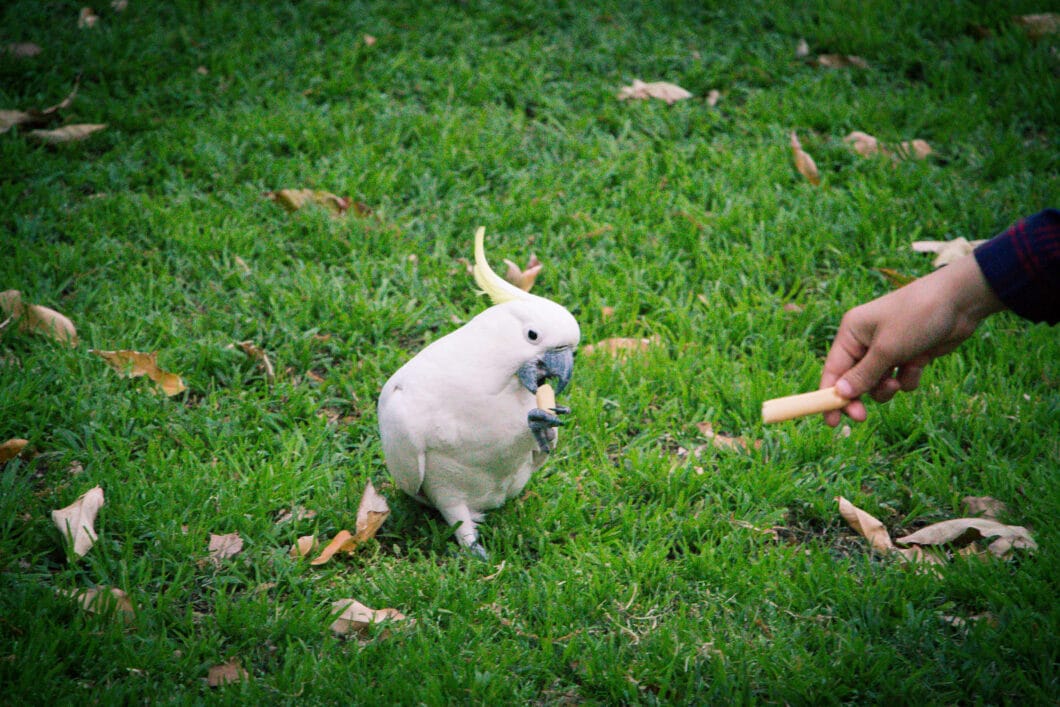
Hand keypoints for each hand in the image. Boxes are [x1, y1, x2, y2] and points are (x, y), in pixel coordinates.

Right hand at [820, 254, 1003, 425]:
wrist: (959, 301)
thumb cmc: (915, 317)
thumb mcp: (886, 349)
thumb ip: (863, 375)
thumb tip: (840, 394)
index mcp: (851, 333)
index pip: (833, 370)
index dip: (829, 396)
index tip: (832, 421)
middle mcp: (866, 341)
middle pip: (854, 380)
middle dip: (861, 395)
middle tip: (862, 417)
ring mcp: (888, 348)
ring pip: (878, 383)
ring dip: (887, 388)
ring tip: (898, 382)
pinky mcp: (908, 355)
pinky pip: (900, 377)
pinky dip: (908, 377)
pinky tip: (920, 364)